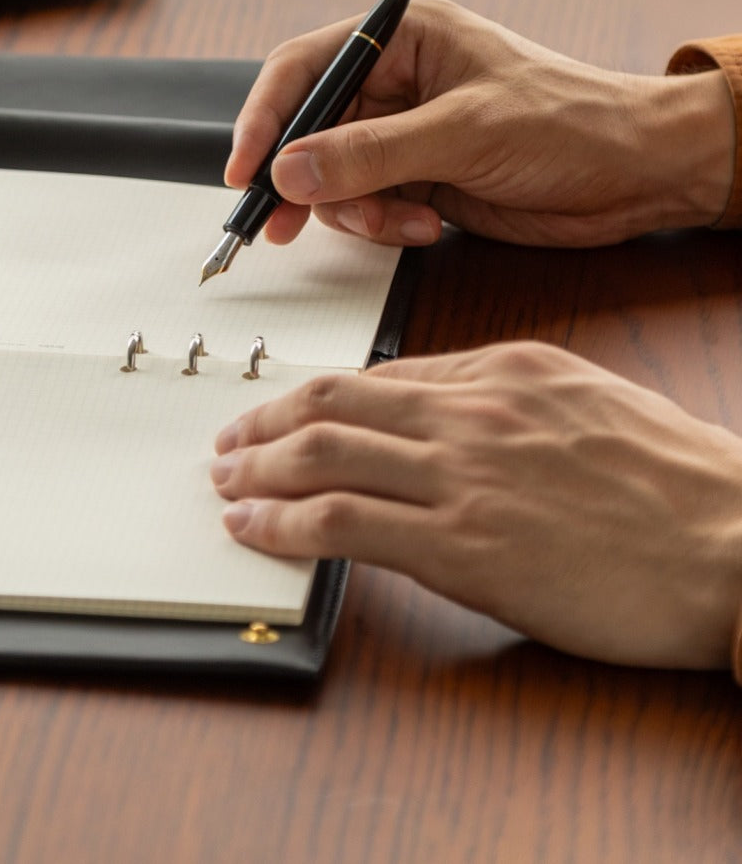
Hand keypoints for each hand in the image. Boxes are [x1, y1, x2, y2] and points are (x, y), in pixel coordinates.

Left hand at [209, 342, 741, 669]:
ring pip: (322, 454)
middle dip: (263, 420)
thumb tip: (429, 407)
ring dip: (257, 467)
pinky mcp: (464, 545)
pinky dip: (282, 523)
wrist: (737, 546)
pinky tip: (253, 528)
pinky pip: (343, 523)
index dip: (310, 395)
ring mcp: (463, 476)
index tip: (279, 412)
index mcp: (501, 370)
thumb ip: (501, 399)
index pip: (375, 373)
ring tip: (225, 479)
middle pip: (331, 401)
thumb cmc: (676, 483)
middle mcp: (471, 412)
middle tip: (229, 439)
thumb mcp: (584, 402)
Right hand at [226, 0, 733, 247]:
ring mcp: (404, 134)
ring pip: (333, 178)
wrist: (638, 175)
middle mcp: (396, 83)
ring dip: (354, 210)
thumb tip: (289, 172)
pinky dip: (384, 224)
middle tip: (281, 223)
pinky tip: (427, 224)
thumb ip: (369, 154)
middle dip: (301, 180)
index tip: (244, 171)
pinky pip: (366, 205)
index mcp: (403, 39)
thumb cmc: (572, 122)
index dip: (265, 118)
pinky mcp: (417, 178)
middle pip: (310, 131)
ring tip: (401, 221)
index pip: (305, 69)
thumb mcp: (463, 132)